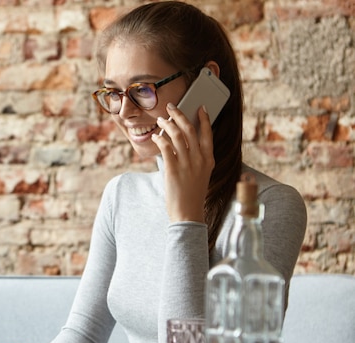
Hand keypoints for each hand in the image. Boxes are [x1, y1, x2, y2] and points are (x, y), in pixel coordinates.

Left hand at [152, 102, 214, 222]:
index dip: (204, 118)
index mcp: (209, 160)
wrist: (188, 213)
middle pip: (189, 129)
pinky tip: (155, 136)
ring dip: (167, 124)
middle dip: (179, 114)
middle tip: (171, 107)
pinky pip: (166, 147)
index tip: (200, 107)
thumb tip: (181, 142)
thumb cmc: (192, 194)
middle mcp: (199, 159)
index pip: (208, 133)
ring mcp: (187, 164)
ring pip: (177, 135)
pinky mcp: (173, 169)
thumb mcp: (201, 174)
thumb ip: (196, 158)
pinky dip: (160, 138)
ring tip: (160, 120)